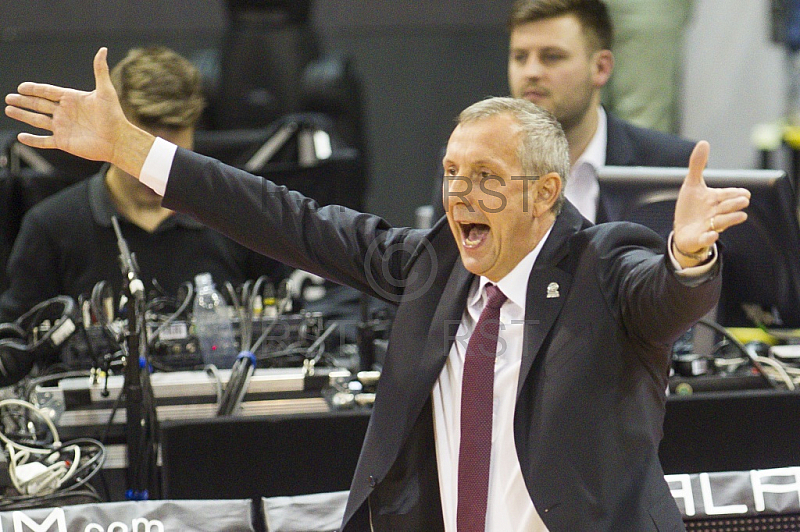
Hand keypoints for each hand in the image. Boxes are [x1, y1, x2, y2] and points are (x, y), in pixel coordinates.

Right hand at [4, 48, 152, 176]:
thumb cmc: (114, 116)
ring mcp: (63, 128)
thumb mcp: (105, 91)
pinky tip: (21, 137)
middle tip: (9, 97)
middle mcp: (65, 113)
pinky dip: (33, 140)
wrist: (118, 140)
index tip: (21, 86)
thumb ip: (100, 70)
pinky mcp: (63, 142)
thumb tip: (102, 49)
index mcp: (72, 99)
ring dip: (23, 116)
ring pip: (38, 121)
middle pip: (39, 105)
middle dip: (24, 101)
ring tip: (9, 109)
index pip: (48, 91)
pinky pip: (44, 141)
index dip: (34, 89)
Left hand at [672, 141, 750, 267]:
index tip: (744, 193)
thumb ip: (698, 165)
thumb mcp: (692, 184)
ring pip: (722, 223)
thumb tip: (704, 142)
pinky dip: (709, 238)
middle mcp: (715, 213)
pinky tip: (711, 235)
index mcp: (715, 199)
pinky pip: (706, 239)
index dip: (735, 193)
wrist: (683, 231)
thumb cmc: (691, 207)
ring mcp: (709, 226)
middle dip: (735, 204)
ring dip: (730, 219)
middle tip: (744, 200)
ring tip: (740, 216)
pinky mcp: (699, 238)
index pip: (729, 194)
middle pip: (728, 207)